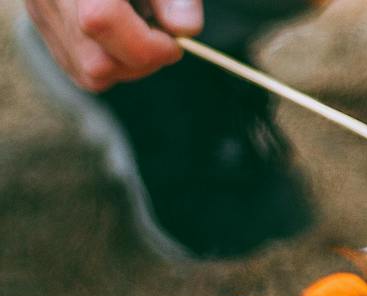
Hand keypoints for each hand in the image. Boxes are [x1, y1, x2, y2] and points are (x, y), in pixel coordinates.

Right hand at [24, 0, 202, 90]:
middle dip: (142, 61)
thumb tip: (186, 30)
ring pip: (88, 73)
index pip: (102, 21)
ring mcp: (42, 12)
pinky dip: (110, 63)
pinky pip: (77, 67)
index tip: (175, 43)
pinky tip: (124, 37)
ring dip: (128, 65)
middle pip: (97, 62)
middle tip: (163, 37)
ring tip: (142, 31)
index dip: (148, 45)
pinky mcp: (43, 23)